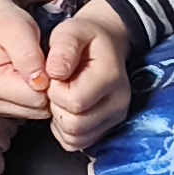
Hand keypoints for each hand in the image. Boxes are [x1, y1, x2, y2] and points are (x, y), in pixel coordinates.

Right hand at [0, 0, 49, 119]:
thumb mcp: (18, 30)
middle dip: (48, 88)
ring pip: (36, 112)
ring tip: (37, 68)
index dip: (52, 80)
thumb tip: (41, 83)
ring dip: (43, 92)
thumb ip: (29, 57)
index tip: (50, 61)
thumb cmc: (3, 23)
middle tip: (45, 62)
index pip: (37, 98)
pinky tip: (31, 77)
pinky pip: (29, 110)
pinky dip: (35, 95)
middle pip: (37, 109)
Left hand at [44, 0, 132, 152]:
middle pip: (75, 124)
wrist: (104, 45)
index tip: (53, 76)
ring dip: (59, 121)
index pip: (75, 101)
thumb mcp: (71, 31)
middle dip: (56, 107)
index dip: (55, 91)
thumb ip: (63, 47)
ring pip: (75, 138)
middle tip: (56, 88)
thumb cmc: (85, 38)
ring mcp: (116, 117)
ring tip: (61, 97)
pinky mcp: (108, 129)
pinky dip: (64, 131)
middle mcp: (119, 101)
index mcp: (111, 76)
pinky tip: (65, 109)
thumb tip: (55, 72)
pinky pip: (76, 144)